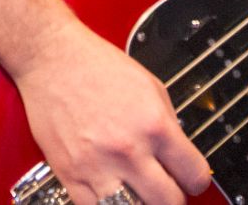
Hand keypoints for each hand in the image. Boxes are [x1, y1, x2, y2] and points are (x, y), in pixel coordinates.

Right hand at [12, 18, 210, 204]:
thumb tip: (177, 155)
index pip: (194, 176)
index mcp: (155, 125)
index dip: (196, 180)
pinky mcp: (70, 173)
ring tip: (137, 190)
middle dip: (172, 197)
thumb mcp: (151, 86)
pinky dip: (106, 203)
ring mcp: (97, 165)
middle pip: (168, 202)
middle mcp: (128, 149)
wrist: (52, 57)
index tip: (189, 179)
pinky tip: (110, 190)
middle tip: (165, 188)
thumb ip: (168, 124)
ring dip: (140, 203)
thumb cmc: (96, 65)